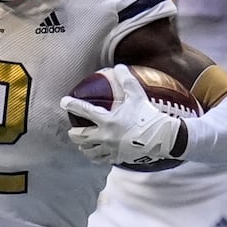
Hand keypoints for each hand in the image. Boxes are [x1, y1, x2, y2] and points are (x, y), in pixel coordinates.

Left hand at [62, 66, 181, 167]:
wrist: (163, 138)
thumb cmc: (149, 115)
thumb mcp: (138, 95)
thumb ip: (126, 80)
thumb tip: (118, 66)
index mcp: (108, 120)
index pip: (84, 111)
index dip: (71, 105)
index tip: (63, 102)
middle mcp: (106, 136)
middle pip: (80, 136)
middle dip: (73, 133)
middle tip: (72, 130)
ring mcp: (110, 149)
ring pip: (88, 150)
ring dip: (83, 146)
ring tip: (82, 143)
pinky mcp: (117, 158)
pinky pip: (100, 159)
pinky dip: (95, 156)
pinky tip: (95, 154)